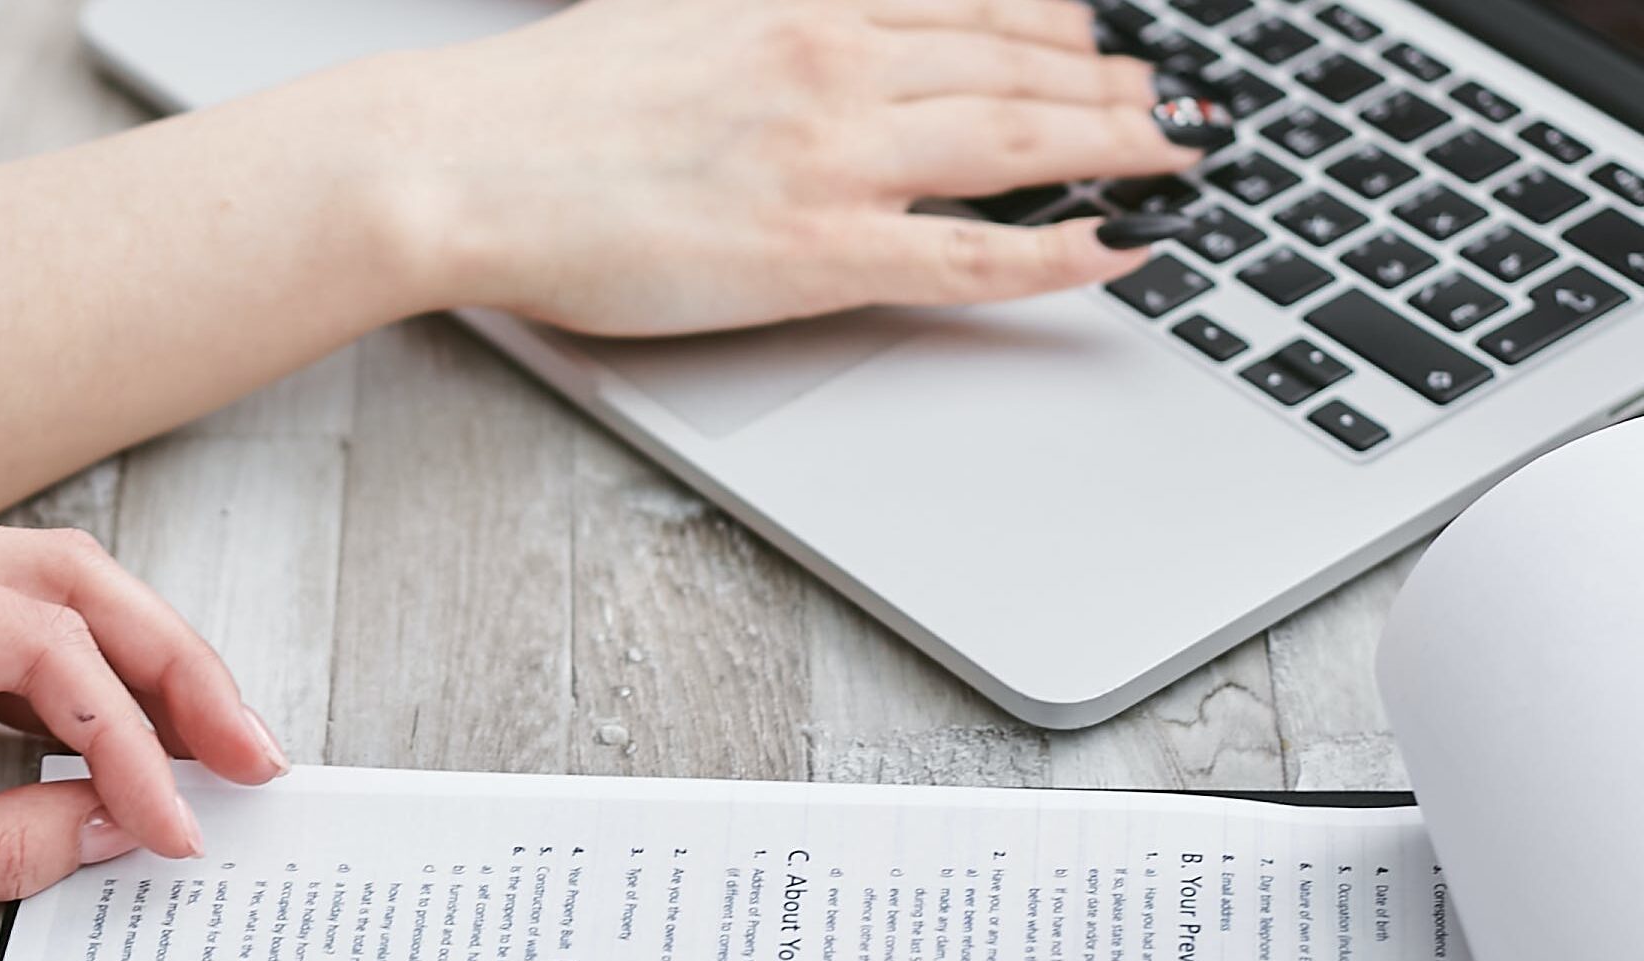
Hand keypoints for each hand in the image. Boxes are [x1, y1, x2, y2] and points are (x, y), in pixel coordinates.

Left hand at [0, 528, 288, 960]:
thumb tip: (122, 829)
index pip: (31, 637)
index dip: (127, 730)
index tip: (177, 819)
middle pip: (56, 579)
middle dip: (166, 663)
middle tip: (248, 750)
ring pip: (36, 605)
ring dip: (131, 675)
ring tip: (211, 750)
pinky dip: (69, 702)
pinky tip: (121, 752)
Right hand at [378, 0, 1206, 333]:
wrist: (462, 159)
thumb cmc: (541, 106)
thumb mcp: (672, 17)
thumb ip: (759, 25)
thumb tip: (812, 36)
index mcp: (798, 9)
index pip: (969, 4)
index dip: (1060, 24)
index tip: (1107, 37)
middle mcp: (833, 66)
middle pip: (1017, 68)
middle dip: (1116, 86)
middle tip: (1180, 106)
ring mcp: (832, 159)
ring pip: (1017, 142)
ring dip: (1116, 147)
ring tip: (1181, 159)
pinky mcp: (814, 251)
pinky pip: (970, 252)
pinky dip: (1057, 249)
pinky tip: (1117, 247)